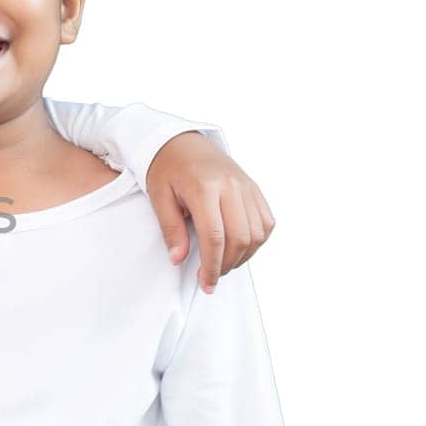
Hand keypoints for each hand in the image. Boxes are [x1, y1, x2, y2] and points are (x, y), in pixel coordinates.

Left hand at [145, 131, 274, 292]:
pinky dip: (257, 240)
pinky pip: (266, 221)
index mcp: (204, 187)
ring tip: (223, 263)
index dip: (211, 265)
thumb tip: (179, 260)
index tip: (206, 283)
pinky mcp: (254, 188)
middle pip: (240, 237)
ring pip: (258, 232)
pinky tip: (239, 247)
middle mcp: (231, 186)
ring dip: (243, 255)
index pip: (215, 236)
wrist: (181, 142)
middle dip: (227, 265)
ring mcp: (247, 186)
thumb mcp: (159, 198)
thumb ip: (171, 229)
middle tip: (211, 277)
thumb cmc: (167, 169)